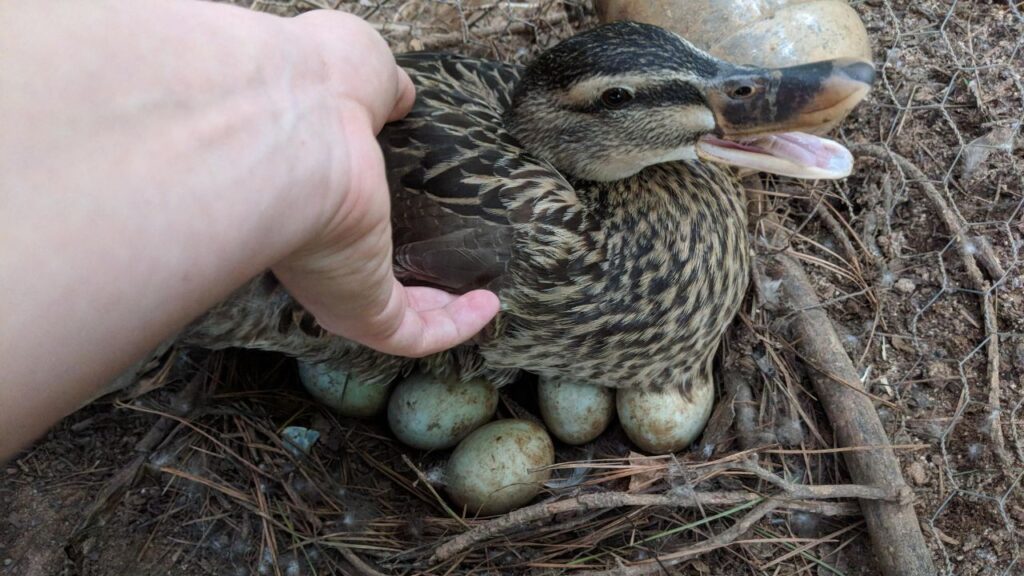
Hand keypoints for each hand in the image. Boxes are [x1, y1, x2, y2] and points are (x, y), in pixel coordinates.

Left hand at [272, 11, 499, 357]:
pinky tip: (488, 306)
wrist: (291, 127)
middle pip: (364, 279)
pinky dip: (455, 326)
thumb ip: (378, 90)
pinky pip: (415, 335)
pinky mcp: (363, 311)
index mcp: (303, 193)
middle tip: (448, 272)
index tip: (409, 220)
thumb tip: (399, 95)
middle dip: (410, 281)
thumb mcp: (353, 75)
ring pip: (392, 316)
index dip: (375, 227)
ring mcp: (336, 285)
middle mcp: (313, 248)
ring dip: (441, 311)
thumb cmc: (309, 91)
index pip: (338, 224)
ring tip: (482, 297)